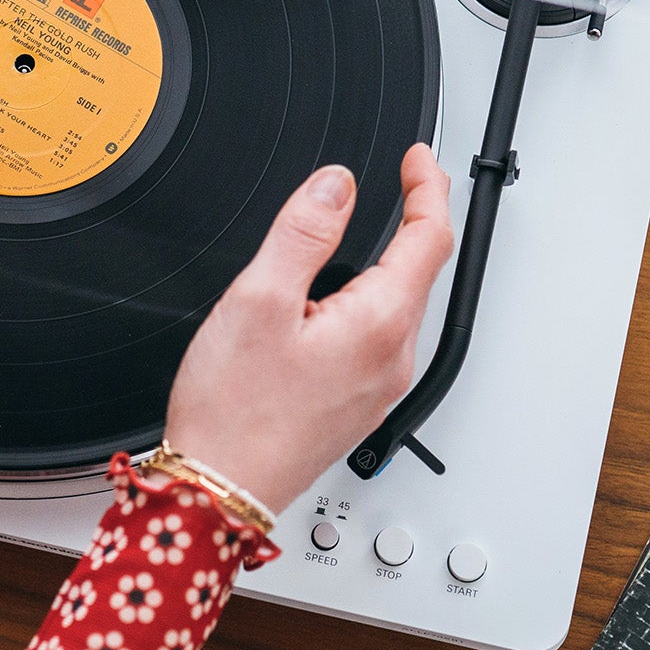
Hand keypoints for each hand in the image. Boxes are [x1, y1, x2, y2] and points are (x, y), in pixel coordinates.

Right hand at [163, 144, 452, 515]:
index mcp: (378, 325)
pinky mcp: (357, 402)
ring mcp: (378, 385)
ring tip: (349, 232)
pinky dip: (366, 297)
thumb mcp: (258, 299)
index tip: (415, 158)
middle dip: (412, 218)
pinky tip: (326, 297)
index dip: (427, 187)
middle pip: (420, 271)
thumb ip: (304, 233)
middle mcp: (391, 359)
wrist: (219, 491)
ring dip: (386, 259)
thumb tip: (337, 183)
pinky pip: (376, 335)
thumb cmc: (234, 410)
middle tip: (397, 178)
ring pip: (397, 303)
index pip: (430, 238)